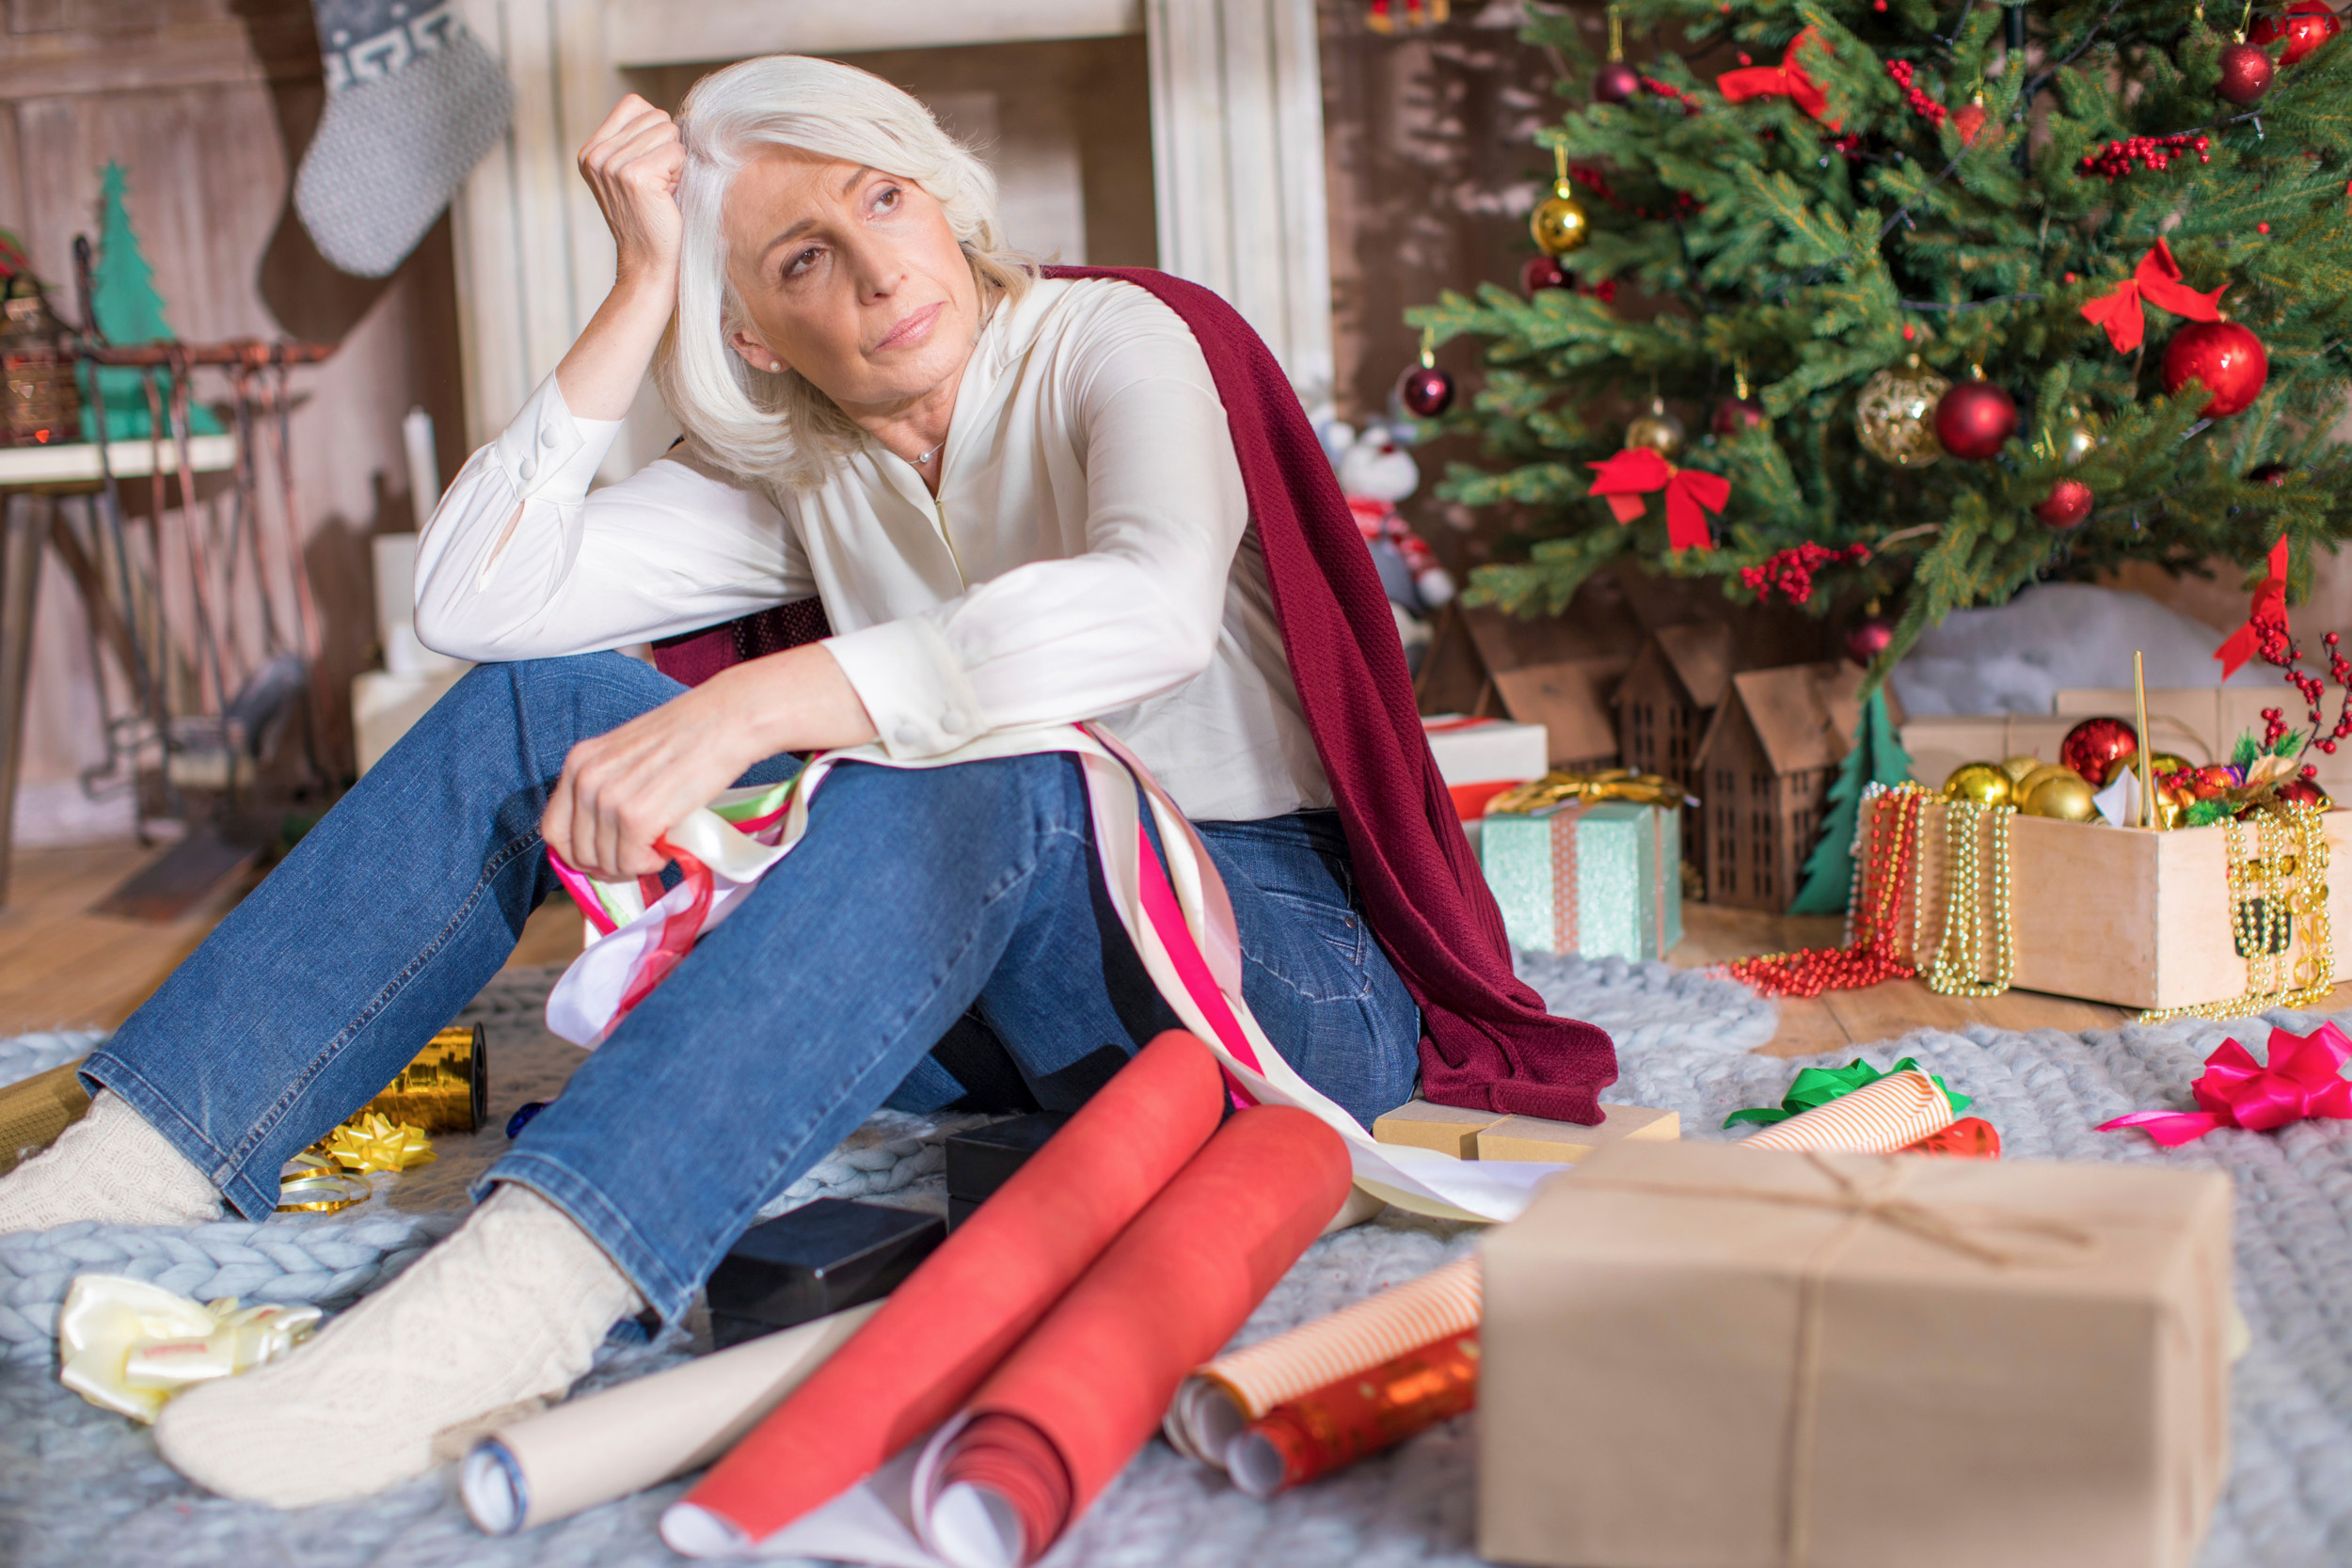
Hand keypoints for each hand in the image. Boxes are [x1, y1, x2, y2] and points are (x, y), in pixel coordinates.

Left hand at [542, 683, 755, 881]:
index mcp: (578, 761)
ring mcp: (608, 799)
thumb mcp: (627, 754)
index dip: (576, 852)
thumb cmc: (687, 736)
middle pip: (576, 852)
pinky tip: (665, 849)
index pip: (553, 829)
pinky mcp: (637, 817)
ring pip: (604, 862)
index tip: (603, 856)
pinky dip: (648, 865)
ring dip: (631, 865)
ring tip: (656, 848)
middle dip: (606, 865)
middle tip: (636, 858)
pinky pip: (631, 863)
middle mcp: (585, 779)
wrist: (726, 721)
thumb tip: (602, 837)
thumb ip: (607, 786)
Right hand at [577, 94, 683, 291]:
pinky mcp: (634, 176)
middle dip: (667, 147)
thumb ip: (639, 139)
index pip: (635, 104)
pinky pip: (676, 152)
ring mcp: (611, 164)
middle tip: (659, 184)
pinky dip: (680, 173)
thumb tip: (680, 113)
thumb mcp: (633, 172)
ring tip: (662, 191)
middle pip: (654, 116)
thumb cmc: (652, 219)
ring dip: (675, 162)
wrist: (649, 264)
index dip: (655, 131)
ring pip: (668, 131)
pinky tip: (667, 196)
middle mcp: (595, 154)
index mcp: (590, 150)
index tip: (651, 167)